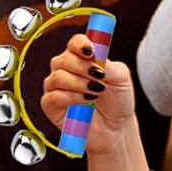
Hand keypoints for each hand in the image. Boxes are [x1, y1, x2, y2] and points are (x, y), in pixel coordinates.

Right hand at [41, 37, 152, 170]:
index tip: (92, 52)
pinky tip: (86, 102)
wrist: (115, 128)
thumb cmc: (117, 100)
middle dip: (83, 67)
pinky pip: (53, 96)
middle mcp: (66, 70)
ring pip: (57, 77)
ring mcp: (56, 87)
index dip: (81, 44)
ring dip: (79, 84)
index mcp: (82, 59)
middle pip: (64, 58)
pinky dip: (72, 98)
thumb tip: (95, 61)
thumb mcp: (121, 78)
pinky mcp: (50, 105)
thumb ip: (109, 65)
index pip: (75, 43)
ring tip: (96, 92)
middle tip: (100, 78)